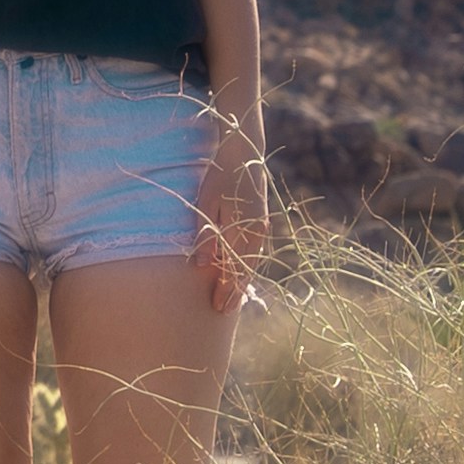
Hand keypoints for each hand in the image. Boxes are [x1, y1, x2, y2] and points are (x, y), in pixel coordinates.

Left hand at [194, 132, 271, 315]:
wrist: (245, 153)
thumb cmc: (220, 176)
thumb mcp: (206, 203)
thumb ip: (206, 234)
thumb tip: (202, 265)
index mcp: (244, 229)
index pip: (234, 269)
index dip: (226, 290)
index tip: (218, 307)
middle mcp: (257, 232)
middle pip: (245, 269)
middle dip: (234, 291)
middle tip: (224, 310)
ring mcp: (261, 226)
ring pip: (252, 261)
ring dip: (242, 280)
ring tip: (233, 298)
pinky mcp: (261, 221)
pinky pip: (255, 250)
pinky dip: (247, 265)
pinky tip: (241, 273)